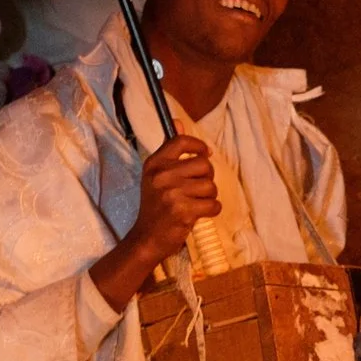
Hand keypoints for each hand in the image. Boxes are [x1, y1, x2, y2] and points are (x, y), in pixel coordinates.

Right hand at [90, 136, 219, 310]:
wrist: (146, 238)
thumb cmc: (155, 206)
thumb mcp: (156, 175)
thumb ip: (170, 150)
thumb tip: (178, 121)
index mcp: (154, 164)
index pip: (181, 141)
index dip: (199, 146)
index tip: (205, 154)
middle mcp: (162, 175)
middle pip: (204, 164)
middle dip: (207, 178)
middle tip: (197, 189)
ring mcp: (172, 193)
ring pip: (211, 186)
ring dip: (209, 196)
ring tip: (196, 203)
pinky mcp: (183, 211)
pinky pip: (213, 204)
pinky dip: (211, 211)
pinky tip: (199, 214)